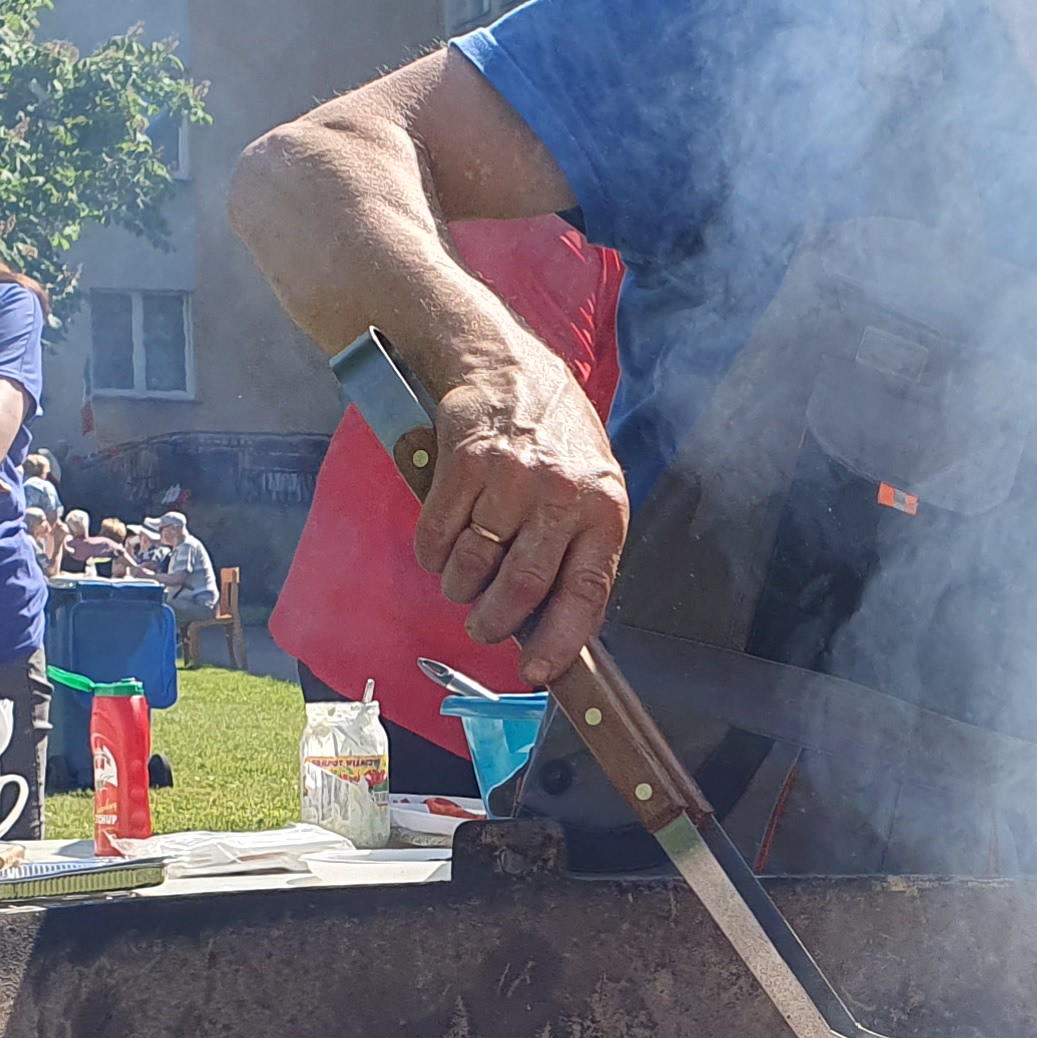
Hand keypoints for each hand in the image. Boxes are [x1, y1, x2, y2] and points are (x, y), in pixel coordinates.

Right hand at [409, 345, 626, 683]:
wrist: (507, 366)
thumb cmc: (553, 437)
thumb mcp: (591, 486)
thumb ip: (578, 549)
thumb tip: (554, 626)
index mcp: (603, 507)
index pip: (584, 593)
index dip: (558, 642)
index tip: (536, 671)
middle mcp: (561, 493)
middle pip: (521, 588)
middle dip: (492, 623)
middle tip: (482, 629)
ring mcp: (512, 477)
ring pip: (472, 567)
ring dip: (459, 587)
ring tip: (462, 581)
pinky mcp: (465, 463)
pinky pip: (437, 536)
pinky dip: (433, 553)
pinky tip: (443, 543)